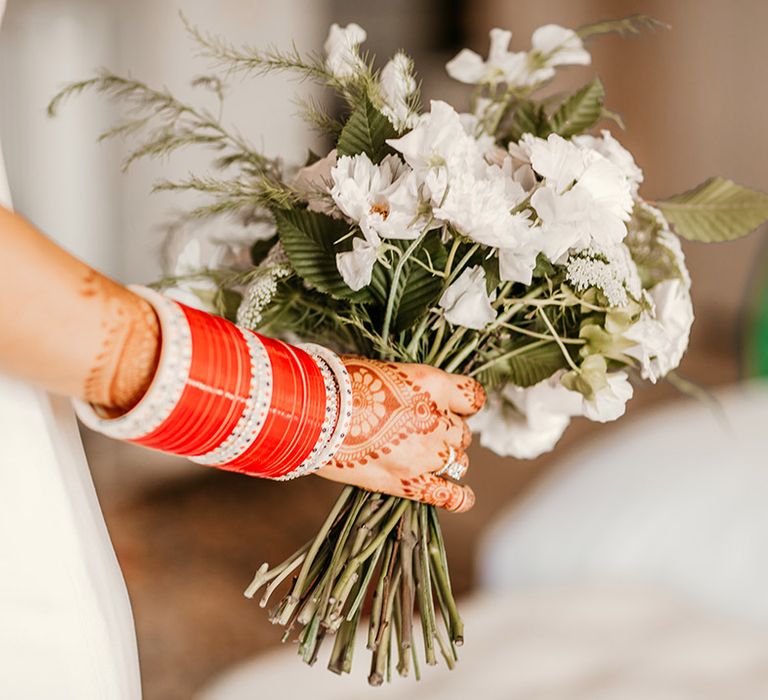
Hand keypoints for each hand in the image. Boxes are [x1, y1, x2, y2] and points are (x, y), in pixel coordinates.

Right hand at [316, 358, 484, 511]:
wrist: (314, 414)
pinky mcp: (409, 482)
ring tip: (423, 455)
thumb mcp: (384, 371)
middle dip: (446, 431)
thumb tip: (412, 398)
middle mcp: (437, 420)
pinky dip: (459, 497)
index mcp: (433, 385)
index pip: (472, 397)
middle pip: (462, 431)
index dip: (461, 403)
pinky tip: (461, 496)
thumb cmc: (340, 384)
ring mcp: (425, 454)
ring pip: (458, 460)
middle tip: (419, 430)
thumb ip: (409, 387)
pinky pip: (449, 496)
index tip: (450, 406)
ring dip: (446, 457)